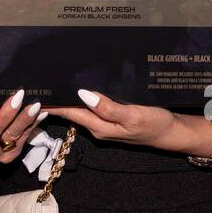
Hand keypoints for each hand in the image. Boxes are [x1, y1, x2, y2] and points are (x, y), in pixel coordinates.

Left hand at [45, 89, 181, 149]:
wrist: (172, 132)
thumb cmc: (155, 124)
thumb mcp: (133, 116)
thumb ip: (108, 108)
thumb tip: (82, 94)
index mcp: (99, 126)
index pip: (69, 112)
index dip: (53, 102)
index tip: (39, 89)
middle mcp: (98, 126)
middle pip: (71, 111)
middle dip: (57, 97)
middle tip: (41, 79)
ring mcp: (105, 123)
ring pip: (80, 108)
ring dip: (68, 97)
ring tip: (55, 80)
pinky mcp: (112, 118)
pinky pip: (91, 107)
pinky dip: (82, 97)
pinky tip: (79, 87)